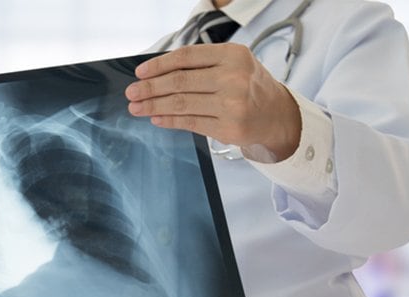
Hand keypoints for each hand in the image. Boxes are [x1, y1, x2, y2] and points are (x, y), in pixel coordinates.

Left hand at [125, 43, 300, 161]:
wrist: (276, 114)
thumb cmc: (248, 86)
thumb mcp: (232, 64)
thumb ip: (201, 66)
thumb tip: (156, 74)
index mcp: (232, 55)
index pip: (186, 58)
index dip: (158, 65)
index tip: (140, 72)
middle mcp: (233, 78)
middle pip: (180, 82)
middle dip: (150, 88)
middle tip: (132, 92)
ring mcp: (232, 105)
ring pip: (181, 104)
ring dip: (153, 105)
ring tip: (137, 107)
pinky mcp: (228, 128)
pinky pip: (190, 123)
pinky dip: (168, 120)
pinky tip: (156, 117)